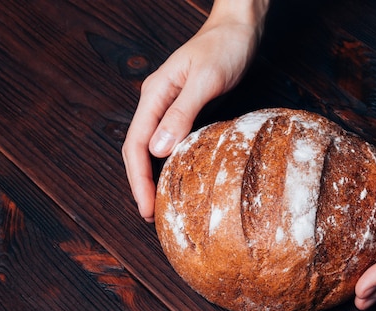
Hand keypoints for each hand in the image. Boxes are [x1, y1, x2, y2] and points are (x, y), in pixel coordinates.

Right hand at [122, 2, 265, 221]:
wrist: (239, 28)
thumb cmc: (224, 47)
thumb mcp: (205, 80)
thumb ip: (182, 113)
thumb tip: (157, 149)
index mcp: (154, 95)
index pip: (136, 144)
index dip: (138, 179)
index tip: (145, 207)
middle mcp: (157, 102)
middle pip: (138, 149)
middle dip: (140, 183)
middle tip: (150, 216)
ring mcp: (170, 106)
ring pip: (152, 147)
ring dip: (152, 175)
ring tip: (159, 204)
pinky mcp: (186, 110)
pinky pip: (171, 140)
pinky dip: (169, 162)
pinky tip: (177, 177)